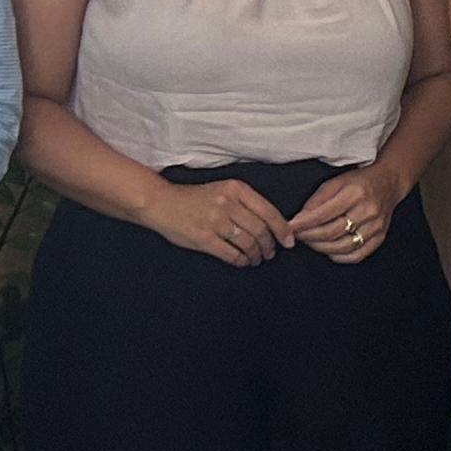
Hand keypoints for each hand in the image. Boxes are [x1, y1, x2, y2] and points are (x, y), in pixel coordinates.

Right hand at [149, 177, 292, 265]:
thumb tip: (272, 224)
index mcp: (236, 189)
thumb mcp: (223, 190)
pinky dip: (241, 261)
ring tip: (257, 258)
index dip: (282, 230)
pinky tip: (243, 261)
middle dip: (269, 246)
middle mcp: (227, 203)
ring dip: (256, 255)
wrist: (161, 203)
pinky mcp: (204, 238)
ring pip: (248, 244)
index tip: (289, 241)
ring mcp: (215, 221)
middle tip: (270, 253)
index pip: (269, 212)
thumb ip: (245, 203)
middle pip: (260, 230)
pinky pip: (231, 254)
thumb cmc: (195, 198)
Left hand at [286, 169, 399, 263]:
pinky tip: (331, 251)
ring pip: (343, 246)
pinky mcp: (380, 237)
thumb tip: (299, 219)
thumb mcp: (336, 182)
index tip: (289, 228)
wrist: (389, 182)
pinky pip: (358, 255)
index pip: (323, 214)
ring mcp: (376, 226)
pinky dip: (341, 257)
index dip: (303, 224)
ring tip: (311, 242)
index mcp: (355, 193)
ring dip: (322, 248)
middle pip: (332, 233)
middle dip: (309, 237)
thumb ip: (317, 200)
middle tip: (298, 236)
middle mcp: (367, 210)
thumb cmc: (360, 181)